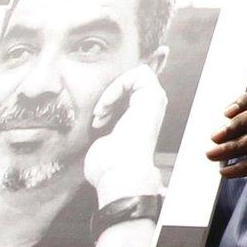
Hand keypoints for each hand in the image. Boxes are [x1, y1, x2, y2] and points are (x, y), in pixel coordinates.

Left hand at [83, 65, 168, 207]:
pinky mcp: (154, 97)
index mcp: (142, 118)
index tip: (98, 118)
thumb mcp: (103, 140)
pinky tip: (105, 106)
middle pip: (133, 80)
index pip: (129, 90)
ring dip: (113, 89)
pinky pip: (139, 73)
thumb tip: (91, 123)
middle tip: (99, 113)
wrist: (119, 172)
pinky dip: (117, 86)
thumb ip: (105, 126)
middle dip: (111, 90)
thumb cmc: (109, 165)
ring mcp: (155, 102)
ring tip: (102, 111)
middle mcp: (151, 109)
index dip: (111, 96)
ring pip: (138, 73)